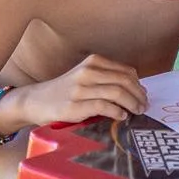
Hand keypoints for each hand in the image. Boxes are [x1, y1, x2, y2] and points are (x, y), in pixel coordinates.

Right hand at [16, 55, 146, 124]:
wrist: (35, 100)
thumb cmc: (65, 91)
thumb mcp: (86, 76)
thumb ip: (107, 78)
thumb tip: (136, 90)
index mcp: (93, 62)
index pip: (127, 72)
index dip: (139, 85)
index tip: (144, 95)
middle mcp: (87, 72)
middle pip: (125, 81)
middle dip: (139, 95)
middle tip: (144, 106)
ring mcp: (80, 88)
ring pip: (117, 93)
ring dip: (132, 104)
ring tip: (136, 112)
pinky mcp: (75, 105)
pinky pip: (104, 106)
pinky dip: (117, 112)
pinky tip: (122, 116)